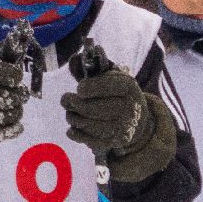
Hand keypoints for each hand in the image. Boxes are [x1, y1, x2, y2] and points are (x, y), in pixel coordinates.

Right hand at [0, 31, 32, 145]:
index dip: (15, 77)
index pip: (12, 74)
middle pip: (13, 96)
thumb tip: (24, 33)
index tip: (13, 78)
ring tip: (11, 107)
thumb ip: (3, 52)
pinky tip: (16, 124)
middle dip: (19, 95)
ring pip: (13, 114)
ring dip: (17, 110)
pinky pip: (5, 133)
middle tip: (16, 95)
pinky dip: (15, 128)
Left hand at [62, 39, 151, 156]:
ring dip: (72, 118)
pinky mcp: (115, 142)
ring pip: (87, 124)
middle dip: (72, 103)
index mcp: (128, 87)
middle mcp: (128, 108)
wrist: (136, 118)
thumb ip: (90, 67)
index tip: (80, 89)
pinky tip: (72, 128)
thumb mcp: (109, 76)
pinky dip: (76, 134)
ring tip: (70, 112)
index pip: (105, 87)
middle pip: (90, 108)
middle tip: (66, 99)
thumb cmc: (115, 93)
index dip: (88, 88)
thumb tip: (74, 59)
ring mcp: (123, 127)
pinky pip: (89, 140)